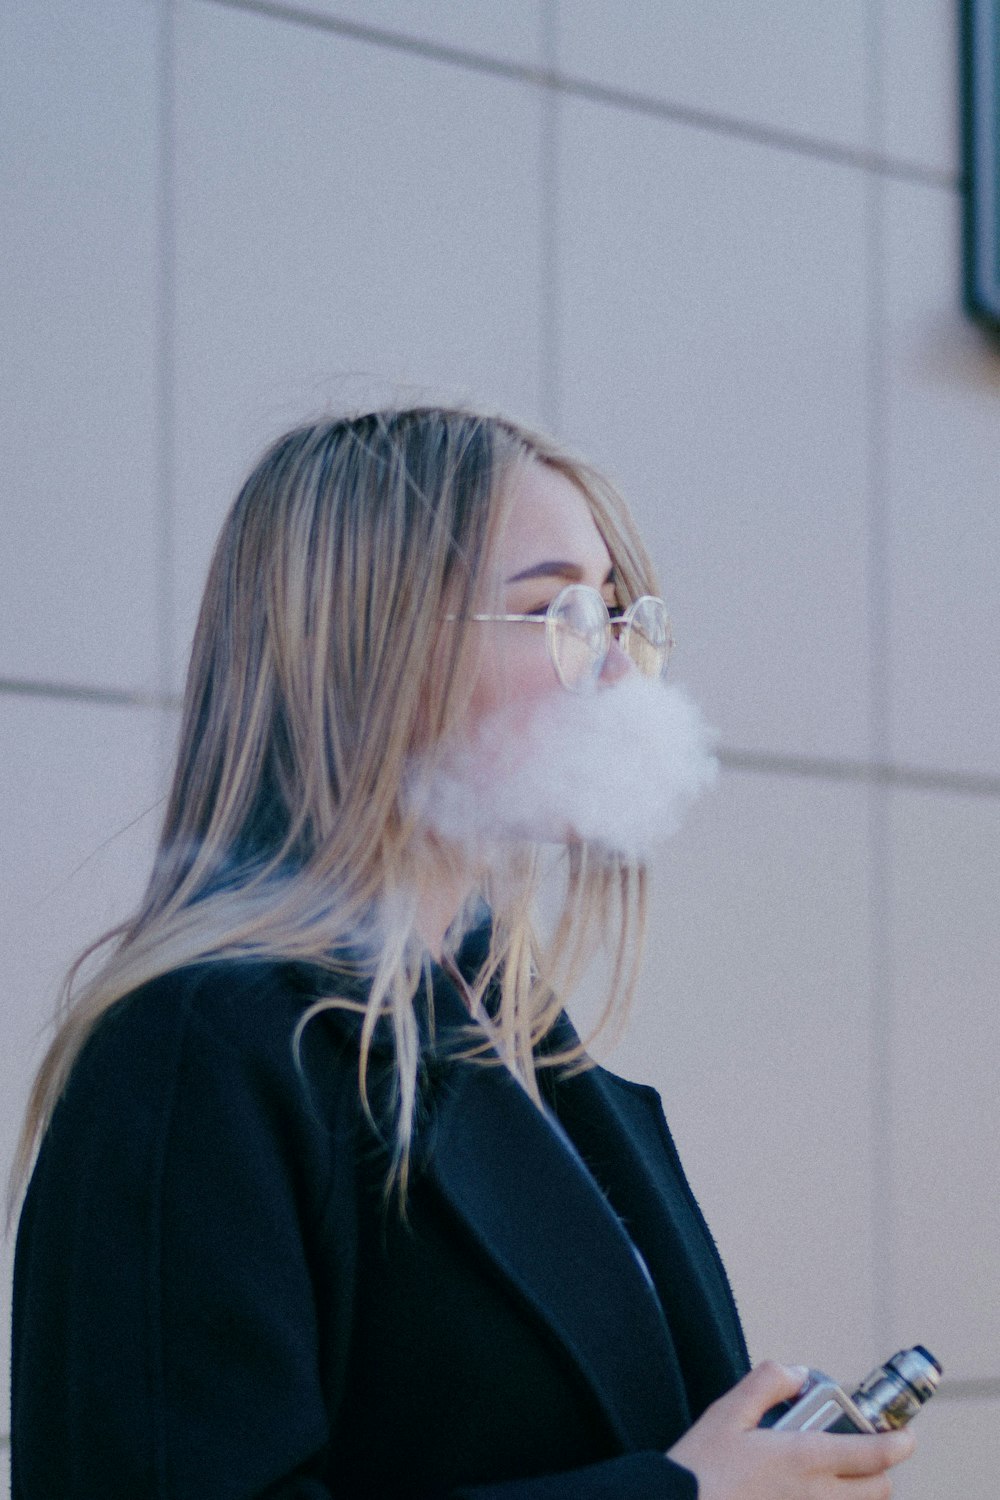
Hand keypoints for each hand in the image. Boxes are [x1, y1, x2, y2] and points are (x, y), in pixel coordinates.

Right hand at [667, 1360, 915, 1499]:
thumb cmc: (701, 1468)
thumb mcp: (727, 1412)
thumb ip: (766, 1383)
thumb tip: (798, 1374)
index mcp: (804, 1459)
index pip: (873, 1455)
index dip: (898, 1444)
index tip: (906, 1437)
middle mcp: (816, 1496)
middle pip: (879, 1491)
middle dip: (880, 1471)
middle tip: (863, 1454)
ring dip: (859, 1494)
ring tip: (836, 1476)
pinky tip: (809, 1492)